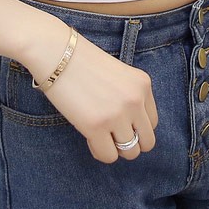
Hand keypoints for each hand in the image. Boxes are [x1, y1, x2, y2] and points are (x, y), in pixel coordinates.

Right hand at [27, 30, 157, 163]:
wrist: (55, 52)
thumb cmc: (81, 62)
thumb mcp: (118, 74)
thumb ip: (128, 97)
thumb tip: (129, 129)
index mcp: (142, 84)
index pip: (152, 122)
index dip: (135, 127)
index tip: (119, 123)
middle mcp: (135, 100)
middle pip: (147, 141)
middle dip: (130, 143)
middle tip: (111, 135)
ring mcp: (117, 114)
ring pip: (130, 152)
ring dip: (115, 149)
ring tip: (99, 136)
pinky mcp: (96, 126)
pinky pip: (108, 156)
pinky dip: (100, 152)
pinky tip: (89, 138)